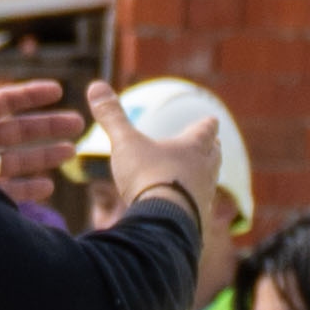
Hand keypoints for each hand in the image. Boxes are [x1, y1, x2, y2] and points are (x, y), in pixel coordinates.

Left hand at [0, 50, 78, 191]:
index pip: (5, 103)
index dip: (31, 95)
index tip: (58, 90)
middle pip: (19, 131)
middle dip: (48, 127)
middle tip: (78, 122)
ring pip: (18, 160)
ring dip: (44, 156)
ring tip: (70, 152)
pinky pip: (7, 190)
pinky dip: (28, 189)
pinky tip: (47, 186)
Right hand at [81, 89, 235, 297]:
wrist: (163, 223)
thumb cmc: (148, 177)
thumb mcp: (126, 143)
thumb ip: (112, 117)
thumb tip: (96, 85)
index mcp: (192, 147)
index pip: (205, 129)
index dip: (206, 124)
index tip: (212, 120)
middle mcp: (204, 170)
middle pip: (214, 155)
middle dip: (211, 149)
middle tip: (212, 145)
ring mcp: (204, 196)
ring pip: (210, 181)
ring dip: (204, 176)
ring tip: (199, 176)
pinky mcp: (199, 220)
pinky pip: (200, 208)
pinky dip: (195, 203)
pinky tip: (188, 208)